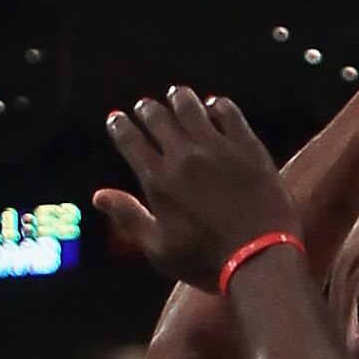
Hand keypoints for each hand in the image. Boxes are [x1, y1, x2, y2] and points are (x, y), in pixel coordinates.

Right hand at [96, 89, 299, 291]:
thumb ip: (129, 217)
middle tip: (146, 108)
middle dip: (147, 109)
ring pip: (189, 105)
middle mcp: (183, 157)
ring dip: (178, 98)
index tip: (116, 119)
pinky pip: (226, 111)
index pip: (129, 139)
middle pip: (156, 117)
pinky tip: (214, 108)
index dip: (119, 125)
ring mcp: (216, 147)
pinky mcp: (246, 145)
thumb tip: (98, 196)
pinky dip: (216, 106)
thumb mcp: (160, 249)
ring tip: (176, 96)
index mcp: (158, 181)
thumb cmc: (207, 262)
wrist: (260, 258)